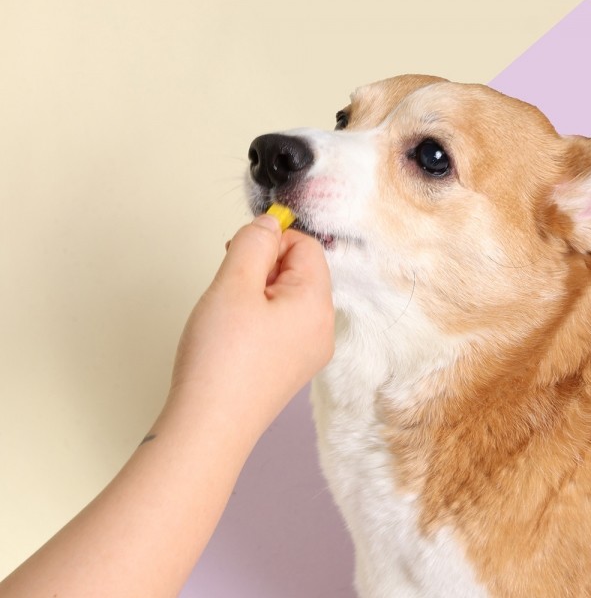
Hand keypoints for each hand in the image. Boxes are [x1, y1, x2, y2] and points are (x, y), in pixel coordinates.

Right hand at [169, 214, 334, 439]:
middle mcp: (322, 330)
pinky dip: (258, 316)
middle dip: (263, 267)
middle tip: (230, 284)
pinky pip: (281, 325)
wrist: (208, 426)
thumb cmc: (220, 360)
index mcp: (318, 305)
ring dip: (257, 291)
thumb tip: (270, 224)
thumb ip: (254, 242)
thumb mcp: (234, 284)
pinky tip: (234, 333)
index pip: (307, 246)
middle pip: (300, 272)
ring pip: (287, 298)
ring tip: (229, 313)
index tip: (240, 253)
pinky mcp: (290, 368)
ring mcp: (308, 353)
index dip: (272, 241)